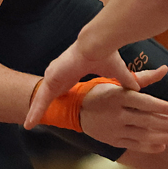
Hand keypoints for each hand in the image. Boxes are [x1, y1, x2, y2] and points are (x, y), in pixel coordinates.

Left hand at [24, 41, 139, 129]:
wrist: (98, 44)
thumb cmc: (105, 53)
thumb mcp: (116, 72)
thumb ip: (124, 81)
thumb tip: (138, 90)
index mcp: (72, 72)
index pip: (62, 87)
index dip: (59, 95)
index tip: (57, 102)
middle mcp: (60, 73)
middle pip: (49, 94)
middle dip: (41, 106)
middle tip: (34, 117)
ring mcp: (54, 75)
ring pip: (42, 99)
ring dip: (36, 111)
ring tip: (28, 124)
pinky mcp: (51, 79)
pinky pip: (41, 100)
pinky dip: (35, 112)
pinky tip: (29, 123)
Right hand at [79, 68, 167, 151]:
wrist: (76, 110)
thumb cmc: (102, 92)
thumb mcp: (117, 83)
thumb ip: (142, 78)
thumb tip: (165, 69)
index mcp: (117, 97)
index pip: (141, 102)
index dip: (158, 106)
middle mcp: (115, 114)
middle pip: (144, 120)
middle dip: (166, 124)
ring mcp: (114, 129)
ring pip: (141, 135)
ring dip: (160, 138)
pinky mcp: (113, 141)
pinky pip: (133, 145)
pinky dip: (148, 147)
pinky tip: (162, 146)